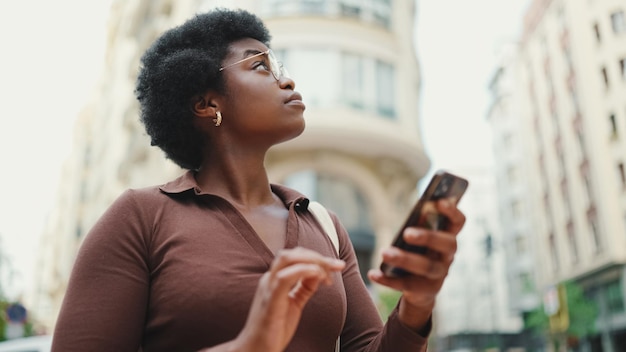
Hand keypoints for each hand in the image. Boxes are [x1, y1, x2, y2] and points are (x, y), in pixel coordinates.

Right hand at [234, 247, 344, 351]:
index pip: (296, 256)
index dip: (317, 257)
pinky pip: (284, 277)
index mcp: (275, 279)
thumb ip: (304, 288)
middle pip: (293, 253)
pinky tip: (318, 276)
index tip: (335, 267)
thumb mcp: (294, 304)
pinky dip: (303, 271)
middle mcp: (270, 279)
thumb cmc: (273, 329)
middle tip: (336, 266)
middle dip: (318, 256)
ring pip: (287, 258)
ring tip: (327, 273)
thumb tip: (319, 274)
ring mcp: (268, 287)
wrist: (256, 349)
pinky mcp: (270, 300)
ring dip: (312, 261)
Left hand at [368, 199, 464, 330]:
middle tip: (406, 233)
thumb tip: (419, 208)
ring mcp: (439, 274)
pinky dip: (388, 280)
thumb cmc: (419, 253)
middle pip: (446, 245)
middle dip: (427, 237)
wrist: (421, 290)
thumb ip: (421, 224)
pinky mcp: (426, 290)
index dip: (452, 212)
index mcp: (448, 237)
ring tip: (384, 253)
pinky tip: (373, 274)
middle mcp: (448, 256)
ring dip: (404, 259)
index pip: (458, 222)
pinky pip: (406, 285)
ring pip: (426, 267)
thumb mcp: (421, 238)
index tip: (440, 201)